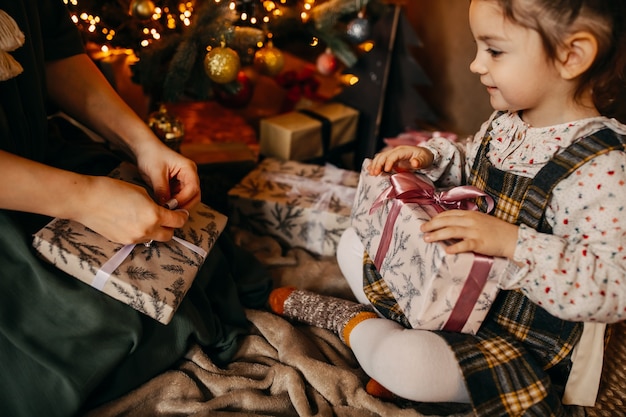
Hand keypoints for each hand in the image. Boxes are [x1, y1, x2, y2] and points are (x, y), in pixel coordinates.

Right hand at [73, 175, 190, 244]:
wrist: (86, 200)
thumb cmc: (112, 190)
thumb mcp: (141, 192)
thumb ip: (155, 204)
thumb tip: (161, 211)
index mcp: (154, 215)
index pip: (177, 221)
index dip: (182, 216)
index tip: (181, 213)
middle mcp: (146, 230)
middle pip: (169, 235)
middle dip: (170, 226)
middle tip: (167, 217)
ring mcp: (134, 238)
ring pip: (153, 238)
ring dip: (155, 231)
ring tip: (147, 218)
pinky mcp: (123, 242)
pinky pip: (139, 240)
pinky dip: (141, 233)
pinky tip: (133, 222)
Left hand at [134, 141, 200, 210]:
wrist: (145, 149)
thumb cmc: (151, 155)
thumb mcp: (156, 172)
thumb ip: (161, 189)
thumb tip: (165, 206)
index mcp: (189, 168)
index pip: (193, 188)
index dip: (183, 199)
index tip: (170, 205)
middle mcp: (190, 176)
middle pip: (195, 196)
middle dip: (184, 205)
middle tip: (170, 211)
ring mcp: (185, 182)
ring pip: (189, 199)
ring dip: (179, 206)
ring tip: (166, 209)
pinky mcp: (178, 187)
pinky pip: (180, 199)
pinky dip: (174, 204)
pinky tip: (164, 206)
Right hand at [368, 145, 433, 175]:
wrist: (424, 156)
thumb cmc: (424, 158)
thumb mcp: (425, 160)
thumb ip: (420, 161)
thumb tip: (414, 163)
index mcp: (403, 150)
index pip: (393, 155)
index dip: (389, 162)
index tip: (386, 170)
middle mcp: (396, 151)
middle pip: (384, 155)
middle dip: (378, 164)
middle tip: (375, 173)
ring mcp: (392, 155)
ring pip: (380, 157)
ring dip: (374, 164)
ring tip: (371, 173)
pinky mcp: (391, 159)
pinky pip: (380, 160)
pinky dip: (374, 164)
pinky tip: (369, 170)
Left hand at [421, 209, 518, 258]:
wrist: (512, 238)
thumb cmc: (496, 230)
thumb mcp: (480, 220)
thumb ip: (466, 221)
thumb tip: (450, 224)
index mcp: (470, 214)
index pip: (449, 213)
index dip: (436, 218)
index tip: (428, 223)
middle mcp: (471, 221)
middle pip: (447, 221)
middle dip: (432, 225)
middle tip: (422, 230)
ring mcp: (475, 231)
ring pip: (452, 231)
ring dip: (437, 235)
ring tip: (427, 239)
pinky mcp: (480, 243)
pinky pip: (465, 244)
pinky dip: (455, 247)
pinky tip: (446, 250)